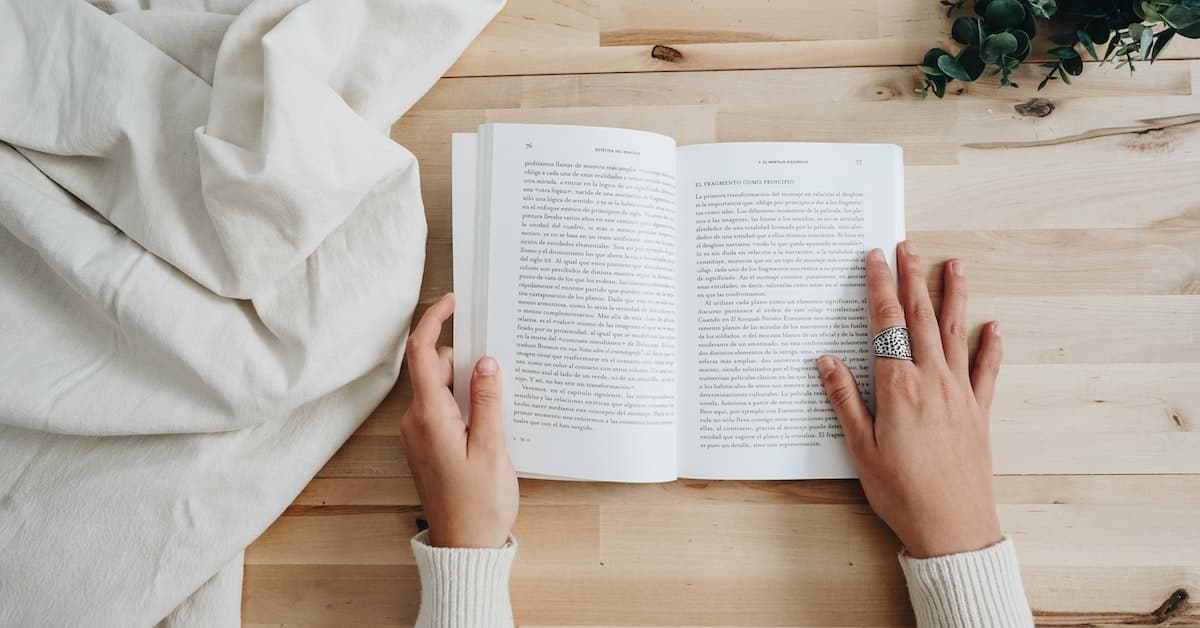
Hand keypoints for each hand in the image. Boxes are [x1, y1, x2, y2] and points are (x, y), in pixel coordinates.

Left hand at [400, 293, 518, 548]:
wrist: (464, 548)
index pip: (423, 353)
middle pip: (434, 367)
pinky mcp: (428, 445)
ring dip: (467, 382)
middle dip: (465, 356)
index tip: (453, 301)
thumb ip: (488, 401)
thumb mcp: (492, 449)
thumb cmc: (479, 505)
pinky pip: (443, 409)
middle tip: (500, 357)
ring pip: (440, 388)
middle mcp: (416, 421)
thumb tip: (486, 362)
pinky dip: (464, 401)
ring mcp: (420, 434)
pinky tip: (491, 414)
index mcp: (429, 416)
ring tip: (502, 393)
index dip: (434, 320)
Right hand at [817, 241, 1003, 558]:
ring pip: (956, 333)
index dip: (879, 288)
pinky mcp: (979, 412)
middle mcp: (932, 381)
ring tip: (954, 265)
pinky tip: (994, 325)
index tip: (875, 258)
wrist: (952, 527)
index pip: (886, 325)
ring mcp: (960, 394)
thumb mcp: (860, 449)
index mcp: (898, 388)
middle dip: (913, 278)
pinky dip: (991, 345)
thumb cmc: (901, 493)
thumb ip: (845, 400)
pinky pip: (987, 370)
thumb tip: (826, 360)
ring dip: (954, 296)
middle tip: (908, 245)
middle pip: (921, 318)